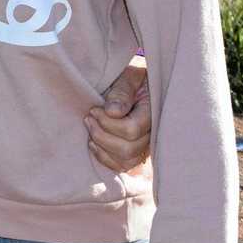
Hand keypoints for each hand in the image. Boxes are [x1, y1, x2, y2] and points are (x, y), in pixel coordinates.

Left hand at [86, 55, 150, 172]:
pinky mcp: (136, 153)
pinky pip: (122, 166)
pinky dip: (105, 158)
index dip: (108, 123)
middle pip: (128, 148)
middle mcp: (153, 133)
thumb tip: (113, 112)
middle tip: (88, 118)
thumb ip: (121, 92)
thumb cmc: (131, 78)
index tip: (94, 109)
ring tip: (90, 128)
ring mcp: (146, 146)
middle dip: (102, 134)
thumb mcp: (127, 76)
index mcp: (154, 112)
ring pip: (124, 160)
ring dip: (102, 147)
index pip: (131, 129)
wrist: (134, 84)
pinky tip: (94, 143)